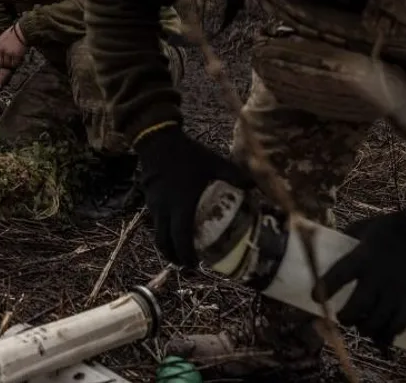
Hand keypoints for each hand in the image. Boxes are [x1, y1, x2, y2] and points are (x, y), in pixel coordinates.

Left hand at [0, 24, 26, 70]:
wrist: (22, 30)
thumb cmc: (14, 33)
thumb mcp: (3, 38)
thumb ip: (1, 46)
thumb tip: (1, 56)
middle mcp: (1, 50)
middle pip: (0, 63)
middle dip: (4, 67)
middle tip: (9, 67)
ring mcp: (8, 52)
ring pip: (7, 65)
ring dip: (11, 65)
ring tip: (17, 60)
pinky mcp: (16, 54)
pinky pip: (15, 64)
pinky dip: (18, 63)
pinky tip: (21, 58)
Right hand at [134, 124, 252, 266]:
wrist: (158, 141)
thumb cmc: (188, 154)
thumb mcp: (214, 163)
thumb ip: (235, 176)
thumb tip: (256, 187)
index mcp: (182, 206)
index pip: (181, 239)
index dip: (186, 256)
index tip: (195, 264)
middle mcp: (165, 210)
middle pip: (164, 243)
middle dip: (174, 257)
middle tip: (187, 264)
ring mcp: (155, 205)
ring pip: (157, 234)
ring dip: (167, 245)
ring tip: (179, 250)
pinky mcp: (150, 199)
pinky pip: (155, 221)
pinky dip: (163, 230)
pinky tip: (173, 227)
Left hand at [318, 204, 405, 350]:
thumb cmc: (391, 227)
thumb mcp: (364, 228)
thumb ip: (347, 240)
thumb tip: (329, 245)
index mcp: (362, 257)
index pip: (338, 277)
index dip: (324, 290)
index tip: (315, 299)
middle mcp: (378, 276)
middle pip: (357, 307)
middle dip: (346, 317)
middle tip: (343, 318)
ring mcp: (397, 289)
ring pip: (377, 320)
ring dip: (366, 328)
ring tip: (362, 326)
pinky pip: (401, 322)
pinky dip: (390, 331)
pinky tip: (384, 331)